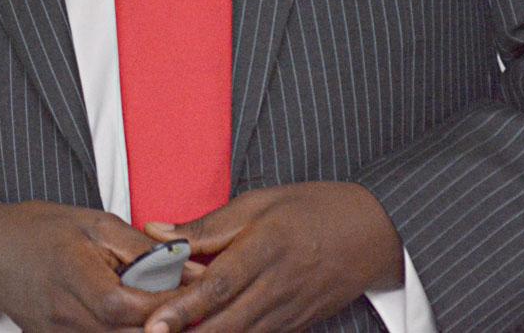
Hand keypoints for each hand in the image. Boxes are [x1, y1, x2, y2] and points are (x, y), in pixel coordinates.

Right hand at [0, 200, 194, 330]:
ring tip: (174, 315)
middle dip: (165, 326)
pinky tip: (141, 322)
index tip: (197, 293)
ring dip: (148, 331)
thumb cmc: (44, 229)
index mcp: (74, 276)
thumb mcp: (95, 223)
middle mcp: (66, 317)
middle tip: (194, 309)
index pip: (127, 306)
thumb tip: (189, 267)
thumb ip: (141, 249)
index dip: (165, 305)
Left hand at [141, 181, 402, 331]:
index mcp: (265, 248)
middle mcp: (274, 287)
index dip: (183, 307)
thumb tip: (157, 233)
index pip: (218, 285)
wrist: (370, 234)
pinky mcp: (292, 327)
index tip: (153, 322)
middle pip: (223, 324)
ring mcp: (285, 313)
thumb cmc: (312, 209)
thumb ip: (208, 225)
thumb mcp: (260, 202)